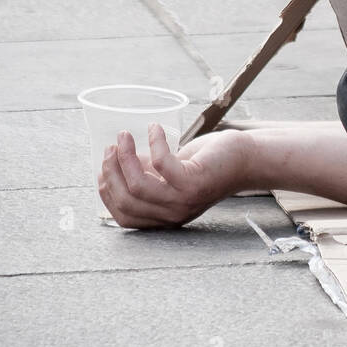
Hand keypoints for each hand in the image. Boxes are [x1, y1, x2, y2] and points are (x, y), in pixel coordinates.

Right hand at [97, 124, 246, 227]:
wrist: (244, 160)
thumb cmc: (204, 164)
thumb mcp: (168, 173)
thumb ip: (144, 172)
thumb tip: (113, 159)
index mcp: (163, 217)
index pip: (123, 217)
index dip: (106, 192)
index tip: (102, 167)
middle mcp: (172, 215)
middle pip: (126, 201)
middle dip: (110, 171)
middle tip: (111, 146)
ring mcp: (184, 201)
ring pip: (139, 186)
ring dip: (125, 157)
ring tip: (124, 136)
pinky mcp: (195, 182)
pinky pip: (162, 164)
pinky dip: (154, 143)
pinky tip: (155, 129)